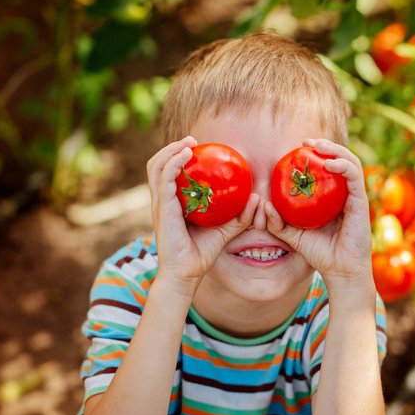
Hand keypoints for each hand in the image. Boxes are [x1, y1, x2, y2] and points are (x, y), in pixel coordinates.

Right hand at [147, 136, 258, 292]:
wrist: (186, 274)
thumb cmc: (202, 253)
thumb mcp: (226, 230)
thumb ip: (240, 215)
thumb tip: (257, 198)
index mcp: (171, 203)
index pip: (167, 173)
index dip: (177, 156)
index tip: (196, 147)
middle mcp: (161, 201)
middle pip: (157, 164)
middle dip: (172, 147)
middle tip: (192, 141)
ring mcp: (159, 205)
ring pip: (156, 167)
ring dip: (171, 150)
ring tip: (188, 143)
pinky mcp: (162, 210)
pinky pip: (164, 180)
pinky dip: (173, 164)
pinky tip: (186, 156)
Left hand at [264, 139, 373, 291]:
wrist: (339, 271)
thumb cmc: (319, 253)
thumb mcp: (293, 235)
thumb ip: (278, 222)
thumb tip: (263, 205)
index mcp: (333, 197)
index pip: (328, 168)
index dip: (316, 153)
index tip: (298, 147)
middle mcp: (346, 193)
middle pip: (340, 159)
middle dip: (325, 145)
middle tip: (306, 141)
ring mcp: (355, 196)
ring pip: (350, 162)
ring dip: (335, 149)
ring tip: (318, 146)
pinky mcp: (361, 202)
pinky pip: (355, 177)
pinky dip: (344, 165)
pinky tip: (330, 163)